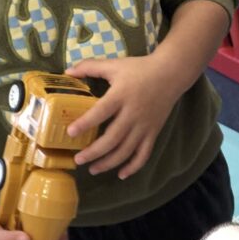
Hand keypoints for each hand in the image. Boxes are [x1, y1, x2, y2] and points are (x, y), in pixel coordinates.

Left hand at [65, 54, 179, 178]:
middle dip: (94, 152)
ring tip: (93, 169)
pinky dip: (133, 167)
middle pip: (112, 138)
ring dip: (109, 163)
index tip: (71, 133)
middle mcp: (133, 113)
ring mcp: (144, 125)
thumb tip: (68, 71)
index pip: (101, 112)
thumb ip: (90, 66)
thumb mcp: (114, 65)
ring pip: (126, 150)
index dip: (86, 123)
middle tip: (78, 160)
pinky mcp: (154, 132)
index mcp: (121, 95)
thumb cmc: (140, 68)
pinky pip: (144, 154)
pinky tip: (121, 174)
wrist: (171, 73)